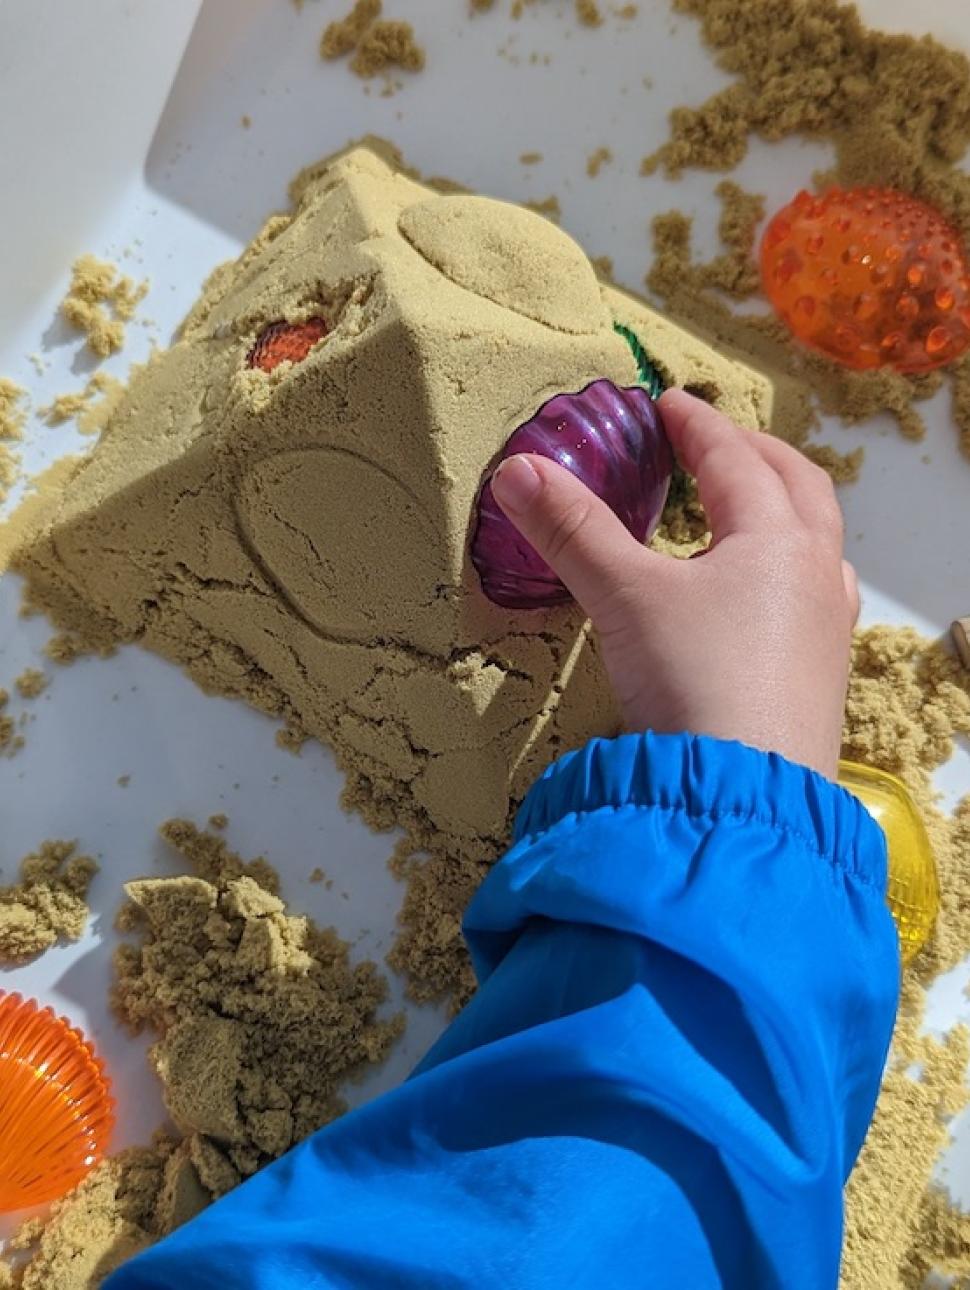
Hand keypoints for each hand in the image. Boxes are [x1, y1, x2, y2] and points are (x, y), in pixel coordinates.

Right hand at [490, 389, 858, 778]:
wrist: (744, 794)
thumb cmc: (692, 680)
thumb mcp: (623, 598)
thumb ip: (571, 531)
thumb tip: (515, 470)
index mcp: (774, 537)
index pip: (734, 458)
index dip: (696, 425)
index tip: (667, 404)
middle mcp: (815, 571)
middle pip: (798, 485)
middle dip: (755, 454)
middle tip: (715, 441)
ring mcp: (828, 624)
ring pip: (820, 542)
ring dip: (786, 509)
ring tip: (750, 510)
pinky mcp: (824, 674)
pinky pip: (820, 595)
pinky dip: (793, 571)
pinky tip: (769, 597)